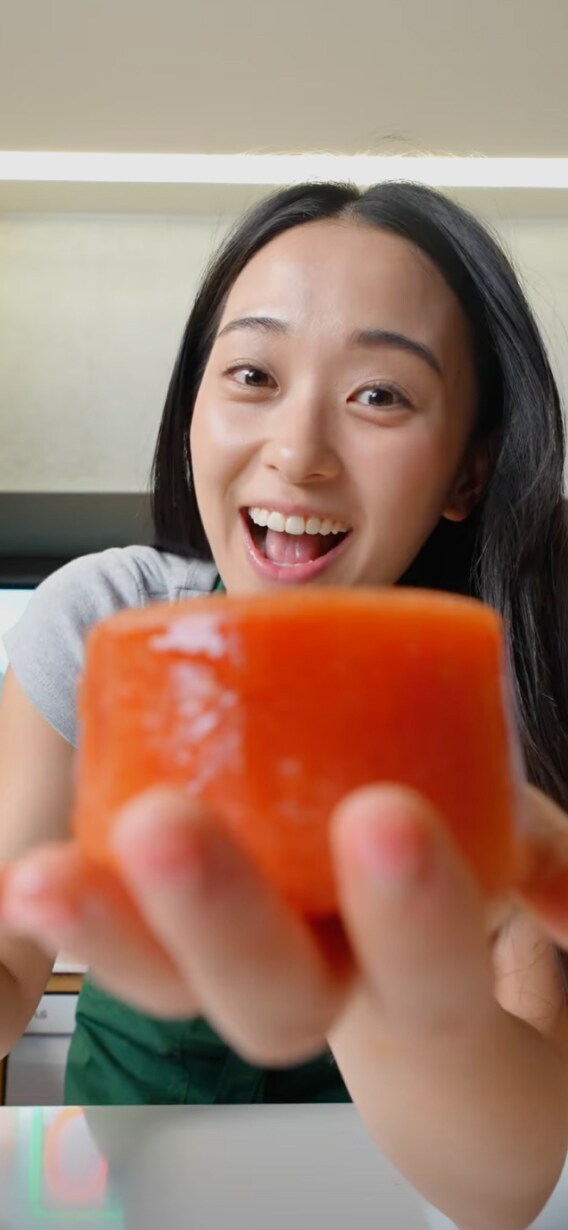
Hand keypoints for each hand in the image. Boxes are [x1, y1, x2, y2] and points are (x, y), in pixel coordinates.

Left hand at [0, 782, 565, 1064]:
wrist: (372, 885)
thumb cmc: (441, 855)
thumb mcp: (505, 849)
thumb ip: (538, 856)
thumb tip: (563, 898)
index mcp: (417, 982)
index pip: (423, 979)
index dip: (408, 919)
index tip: (386, 821)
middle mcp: (319, 983)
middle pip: (272, 1000)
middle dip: (222, 921)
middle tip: (172, 828)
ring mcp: (234, 961)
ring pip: (171, 984)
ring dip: (108, 931)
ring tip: (46, 880)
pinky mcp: (166, 918)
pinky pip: (115, 932)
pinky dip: (68, 913)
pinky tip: (29, 880)